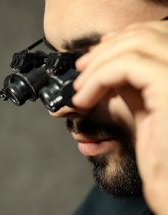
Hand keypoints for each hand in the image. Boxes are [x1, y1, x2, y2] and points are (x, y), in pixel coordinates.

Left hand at [73, 20, 167, 214]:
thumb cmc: (160, 155)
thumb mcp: (141, 107)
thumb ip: (129, 84)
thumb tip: (100, 67)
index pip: (154, 35)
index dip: (120, 40)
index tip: (93, 57)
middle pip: (144, 35)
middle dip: (104, 51)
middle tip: (81, 70)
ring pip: (133, 46)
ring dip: (96, 65)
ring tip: (79, 90)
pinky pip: (126, 66)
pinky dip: (97, 78)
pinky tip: (83, 99)